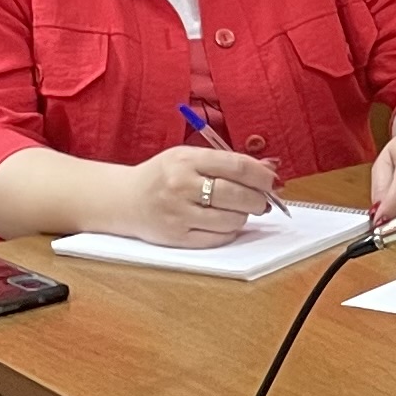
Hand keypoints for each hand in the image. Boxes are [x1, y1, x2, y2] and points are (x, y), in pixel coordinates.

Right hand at [112, 144, 279, 248]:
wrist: (124, 199)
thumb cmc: (163, 175)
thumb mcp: (189, 157)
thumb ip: (227, 162)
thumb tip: (269, 170)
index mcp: (186, 160)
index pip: (237, 166)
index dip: (261, 176)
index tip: (271, 181)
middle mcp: (181, 186)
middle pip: (237, 195)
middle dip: (258, 199)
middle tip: (262, 200)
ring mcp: (178, 213)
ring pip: (231, 219)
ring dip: (244, 216)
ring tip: (238, 209)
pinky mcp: (176, 237)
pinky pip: (218, 238)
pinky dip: (229, 231)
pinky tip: (224, 222)